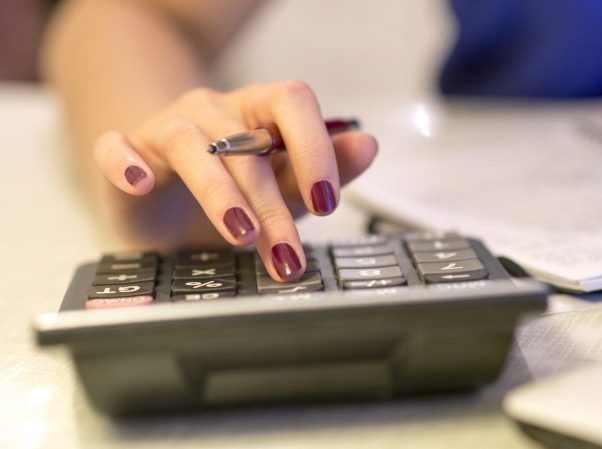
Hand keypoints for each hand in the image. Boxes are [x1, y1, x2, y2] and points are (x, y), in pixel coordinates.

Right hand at [92, 81, 377, 281]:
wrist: (165, 206)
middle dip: (273, 204)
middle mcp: (213, 112)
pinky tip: (140, 184)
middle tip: (288, 254)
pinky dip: (126, 163)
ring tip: (241, 233)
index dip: (314, 147)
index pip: (292, 102)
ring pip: (192, 144)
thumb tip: (368, 145)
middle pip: (247, 141)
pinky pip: (116, 148)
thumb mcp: (284, 188)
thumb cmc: (232, 196)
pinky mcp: (124, 154)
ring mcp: (165, 128)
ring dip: (220, 192)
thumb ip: (323, 171)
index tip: (328, 202)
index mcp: (258, 111)